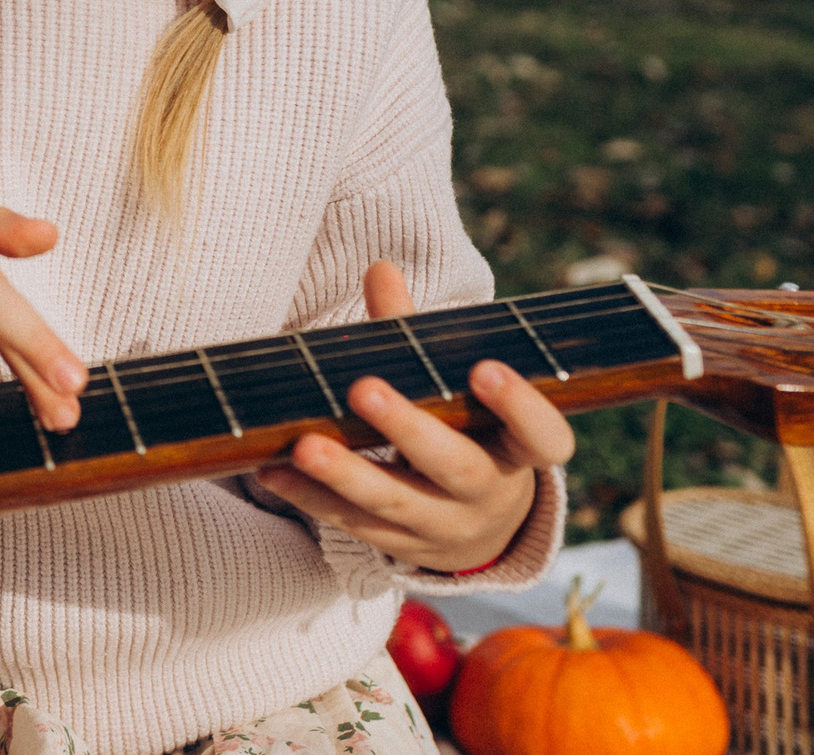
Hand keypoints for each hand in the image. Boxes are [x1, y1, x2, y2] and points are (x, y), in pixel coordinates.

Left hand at [255, 261, 573, 573]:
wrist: (479, 522)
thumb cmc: (467, 427)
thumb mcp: (458, 387)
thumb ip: (418, 333)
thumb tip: (380, 268)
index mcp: (518, 449)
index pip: (542, 435)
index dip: (521, 406)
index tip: (486, 368)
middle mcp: (488, 492)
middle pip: (455, 466)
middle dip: (409, 429)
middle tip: (364, 388)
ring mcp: (443, 525)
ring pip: (396, 503)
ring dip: (347, 474)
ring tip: (302, 444)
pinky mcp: (398, 545)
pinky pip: (351, 523)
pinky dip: (309, 496)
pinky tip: (271, 470)